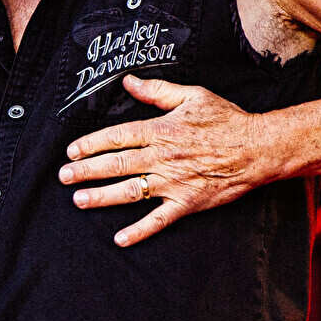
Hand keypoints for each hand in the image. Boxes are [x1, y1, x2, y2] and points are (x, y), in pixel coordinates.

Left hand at [58, 74, 290, 246]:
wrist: (257, 149)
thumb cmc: (226, 120)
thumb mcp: (192, 95)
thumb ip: (157, 90)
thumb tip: (129, 81)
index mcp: (162, 130)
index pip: (118, 137)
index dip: (91, 144)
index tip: (71, 151)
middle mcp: (163, 157)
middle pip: (116, 164)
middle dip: (86, 171)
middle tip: (63, 177)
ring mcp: (174, 182)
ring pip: (130, 192)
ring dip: (102, 197)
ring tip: (79, 200)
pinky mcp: (187, 203)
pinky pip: (159, 220)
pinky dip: (139, 231)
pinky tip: (120, 238)